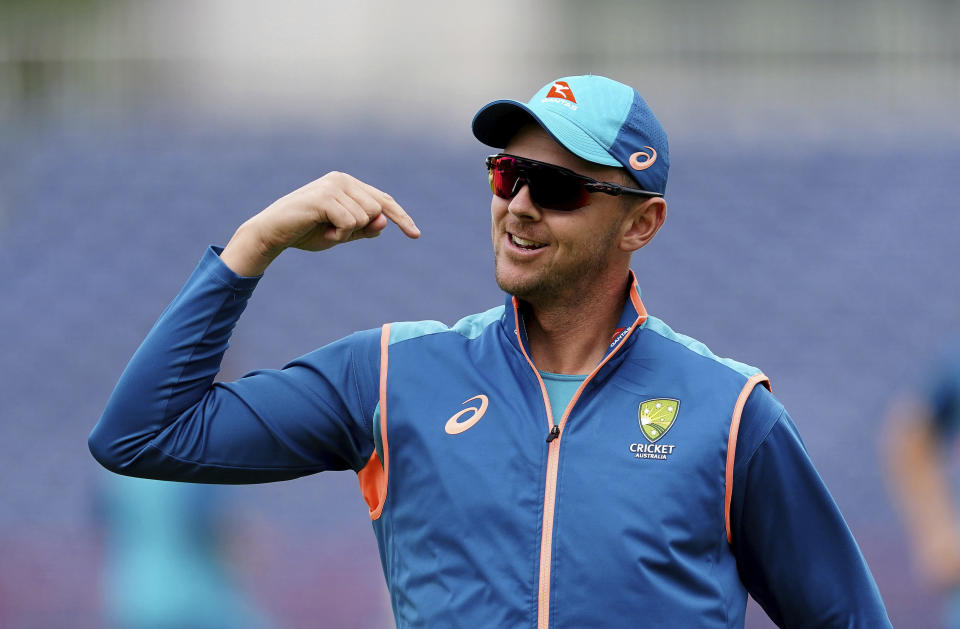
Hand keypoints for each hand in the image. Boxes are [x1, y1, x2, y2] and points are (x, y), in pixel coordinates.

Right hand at [220, 171, 419, 275]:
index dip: (401, 218)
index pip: (384, 200)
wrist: (273, 233)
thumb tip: (384, 222)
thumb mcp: (342, 234)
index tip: (415, 235)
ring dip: (346, 234)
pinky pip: (349, 223)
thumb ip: (364, 229)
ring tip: (324, 231)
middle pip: (376, 211)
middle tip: (333, 233)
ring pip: (365, 218)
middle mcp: (343, 180)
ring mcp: (333, 185)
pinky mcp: (325, 197)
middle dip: (359, 230)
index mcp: (349, 185)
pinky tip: (321, 232)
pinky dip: (338, 235)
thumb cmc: (307, 232)